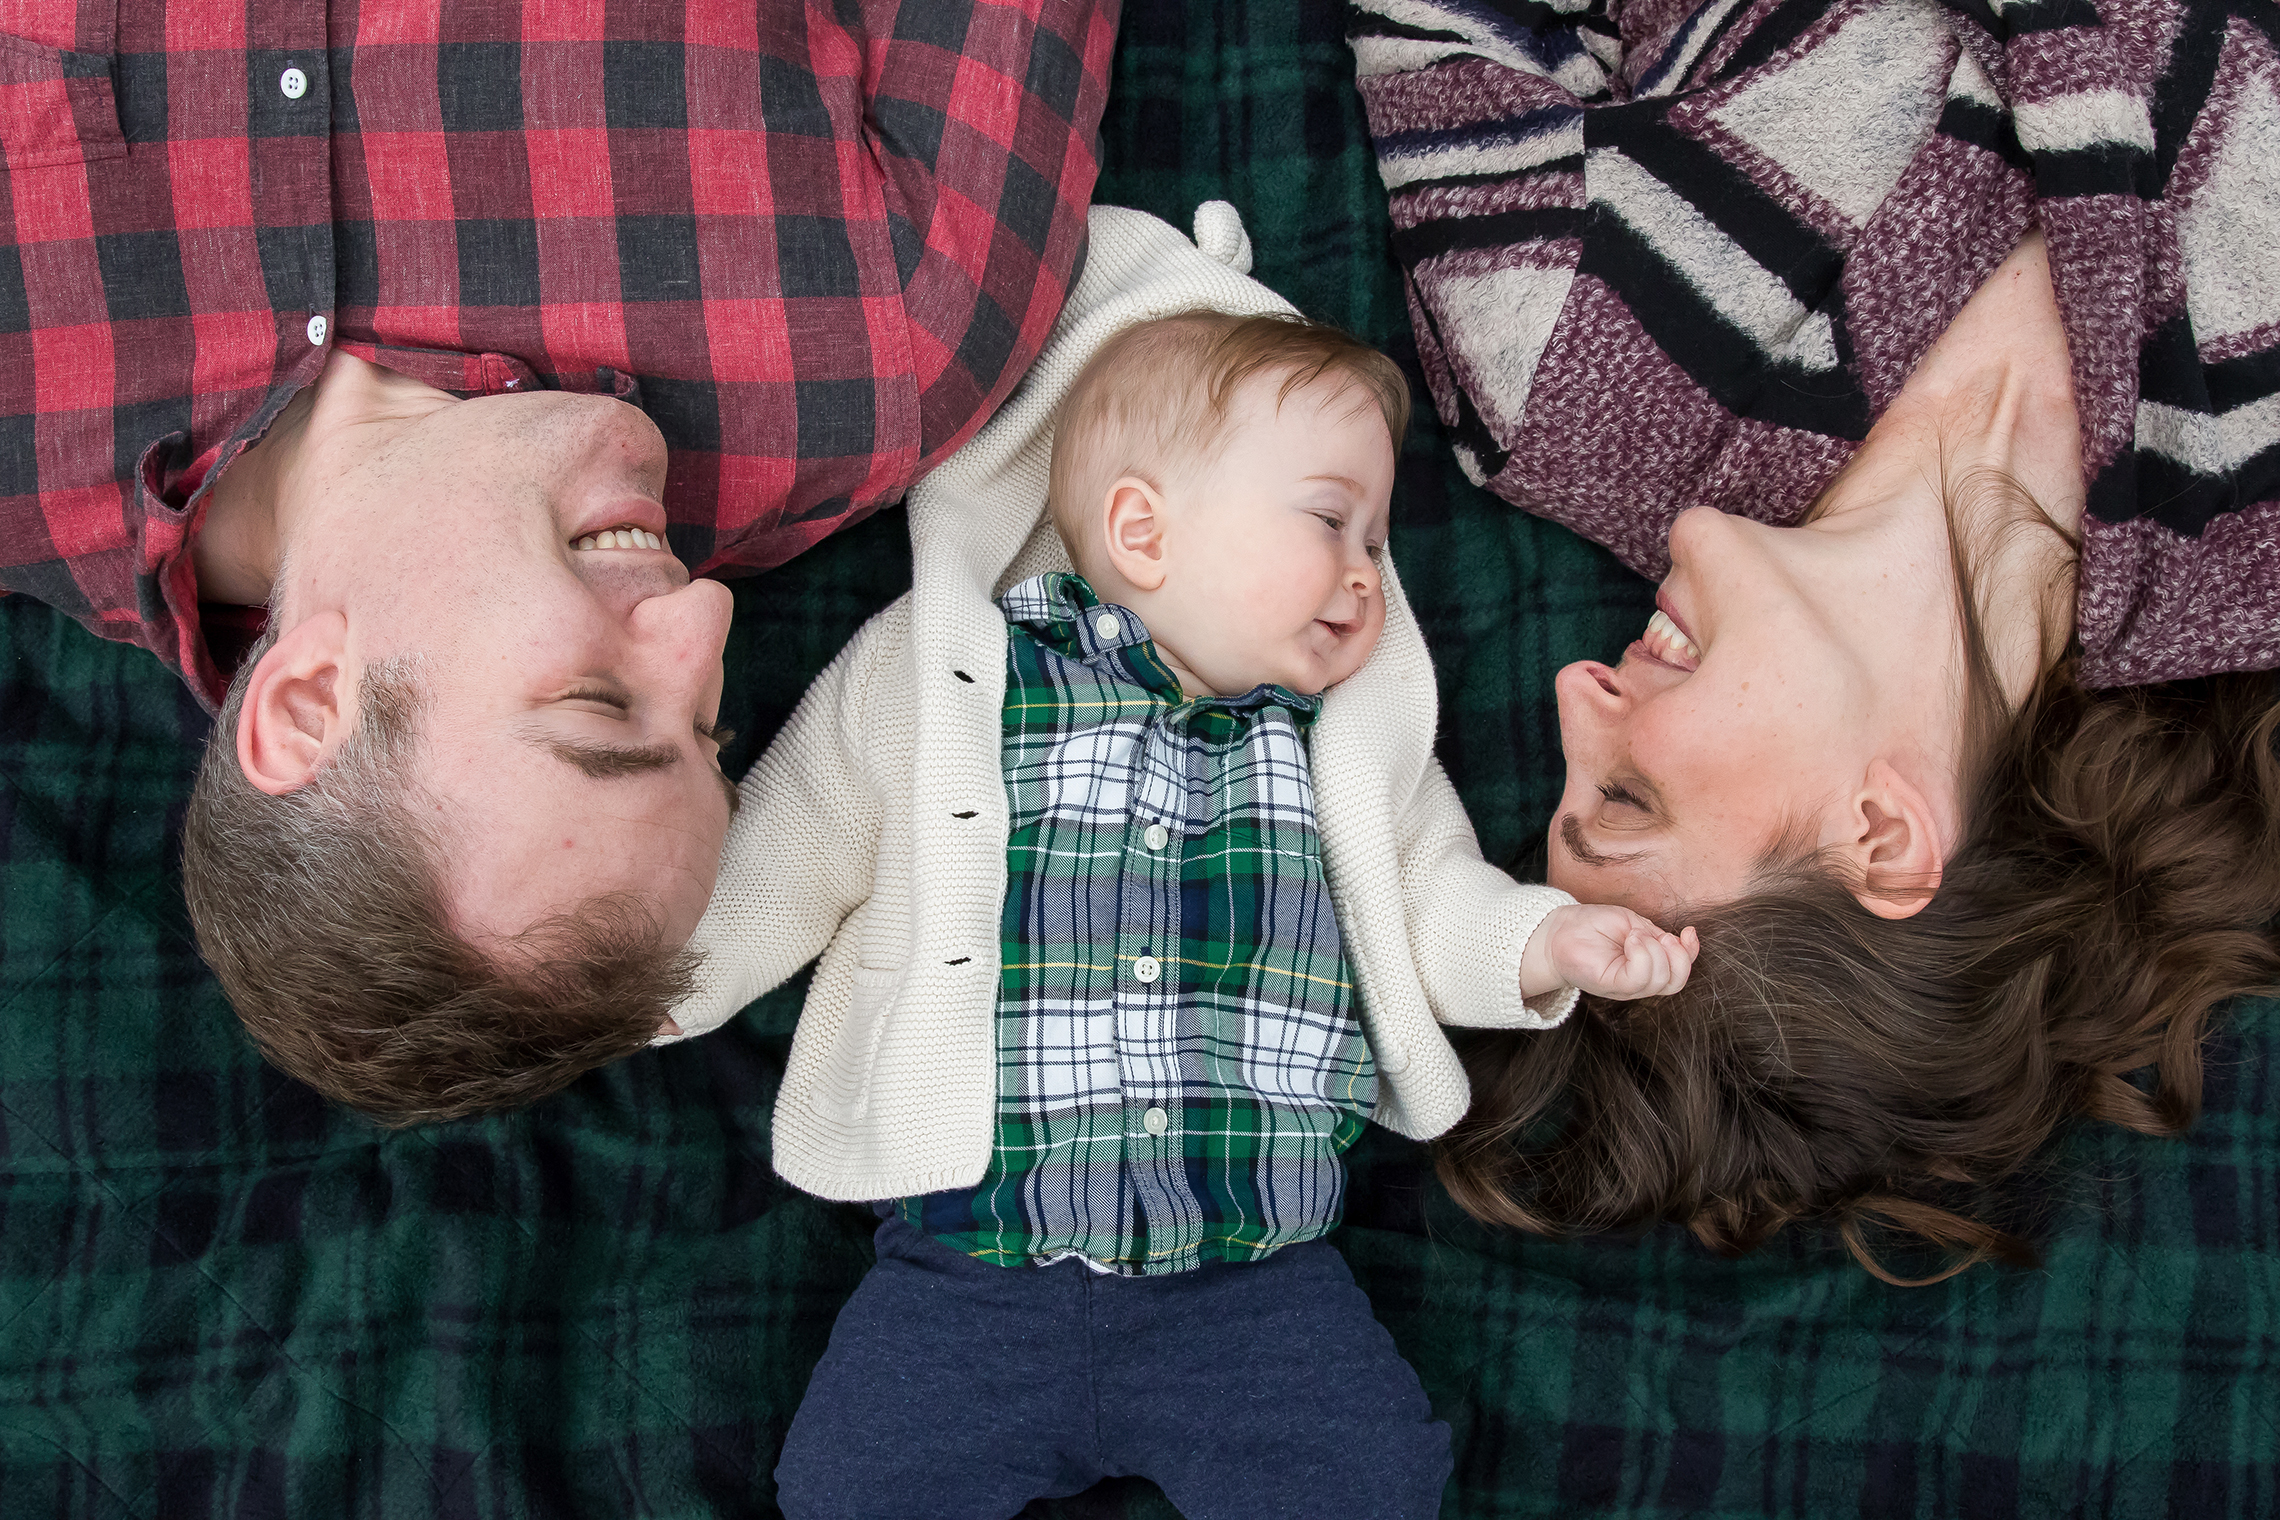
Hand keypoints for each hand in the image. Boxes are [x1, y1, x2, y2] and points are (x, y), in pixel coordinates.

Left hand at [1520, 904, 1698, 1000]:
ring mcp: (1625, 986)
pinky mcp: (1611, 985)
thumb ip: (1657, 936)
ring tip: (1635, 935)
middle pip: (1676, 982)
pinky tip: (1631, 940)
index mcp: (1646, 968)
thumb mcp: (1634, 924)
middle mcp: (1638, 982)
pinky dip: (1643, 954)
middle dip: (1679, 956)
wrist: (1558, 931)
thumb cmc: (1592, 926)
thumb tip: (1680, 942)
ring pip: (1661, 980)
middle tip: (1661, 936)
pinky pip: (1639, 977)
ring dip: (1656, 950)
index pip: (1679, 972)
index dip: (1691, 954)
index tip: (1690, 932)